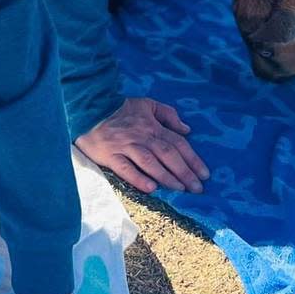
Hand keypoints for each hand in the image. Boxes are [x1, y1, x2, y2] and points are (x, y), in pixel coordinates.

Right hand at [76, 96, 209, 194]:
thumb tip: (187, 129)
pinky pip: (126, 169)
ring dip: (166, 177)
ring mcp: (126, 147)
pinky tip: (151, 189)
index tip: (204, 174)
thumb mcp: (147, 104)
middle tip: (197, 189)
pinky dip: (139, 179)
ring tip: (180, 189)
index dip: (192, 159)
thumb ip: (168, 114)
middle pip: (167, 155)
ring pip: (150, 163)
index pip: (177, 143)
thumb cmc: (121, 109)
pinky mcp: (111, 156)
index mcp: (152, 126)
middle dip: (184, 172)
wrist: (90, 109)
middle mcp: (141, 137)